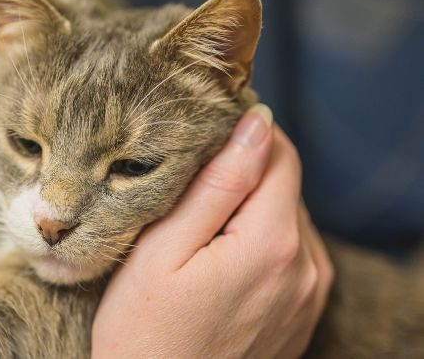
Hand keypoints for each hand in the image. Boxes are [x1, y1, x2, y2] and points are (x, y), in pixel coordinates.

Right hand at [92, 105, 333, 358]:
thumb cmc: (144, 331)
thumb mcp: (164, 250)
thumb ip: (217, 184)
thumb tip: (255, 124)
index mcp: (272, 242)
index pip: (280, 153)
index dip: (243, 133)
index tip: (203, 138)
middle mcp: (307, 267)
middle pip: (285, 185)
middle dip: (243, 174)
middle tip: (188, 193)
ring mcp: (310, 294)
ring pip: (288, 217)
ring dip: (252, 208)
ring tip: (200, 232)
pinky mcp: (304, 312)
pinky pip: (293, 253)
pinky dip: (262, 241)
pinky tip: (221, 261)